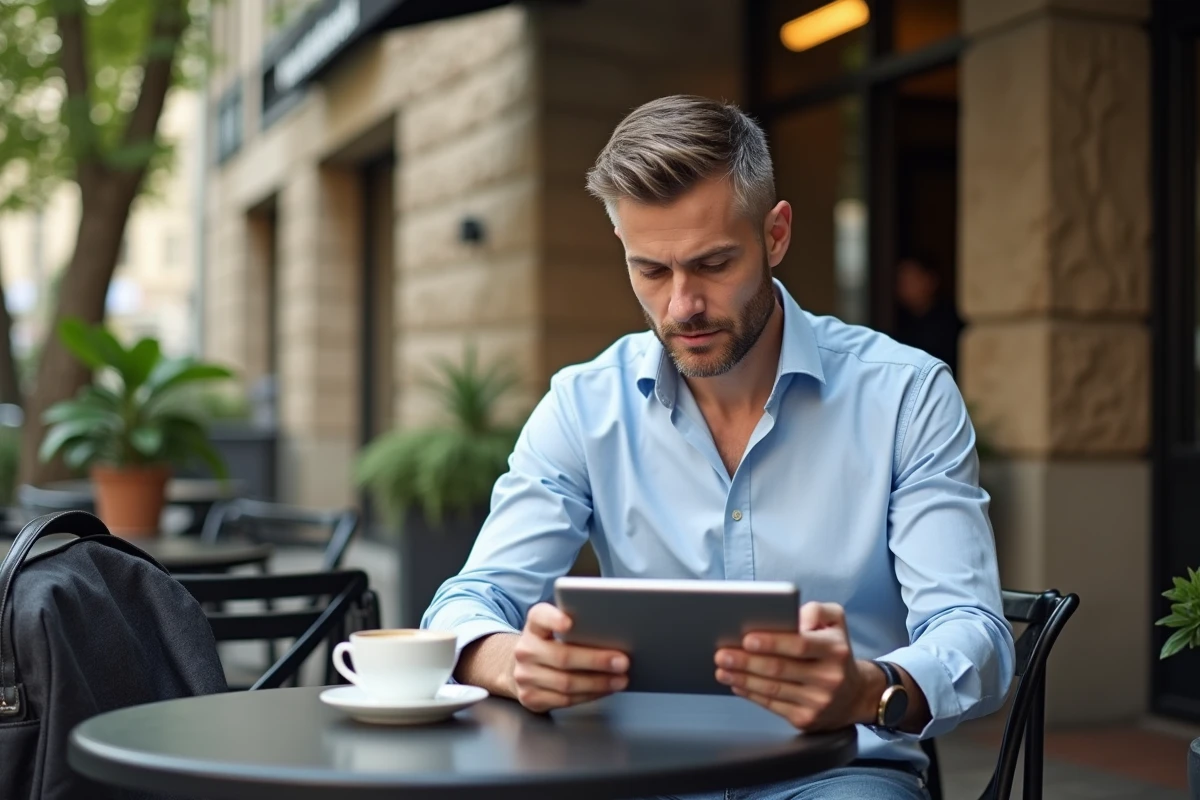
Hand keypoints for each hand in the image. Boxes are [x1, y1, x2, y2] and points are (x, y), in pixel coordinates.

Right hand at [509, 602, 628, 712]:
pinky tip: (605, 690)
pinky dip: (590, 695)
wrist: (523, 670)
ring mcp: (525, 676)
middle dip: (596, 660)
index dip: (553, 619)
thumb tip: (614, 633)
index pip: (539, 616)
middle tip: (622, 661)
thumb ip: (576, 627)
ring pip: (566, 682)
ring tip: (620, 679)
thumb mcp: (555, 630)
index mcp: (534, 627)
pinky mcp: (530, 698)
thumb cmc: (550, 646)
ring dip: (598, 683)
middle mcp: (525, 650)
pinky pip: (565, 700)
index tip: (569, 623)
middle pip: (563, 656)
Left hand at [713, 601, 875, 730]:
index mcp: (834, 650)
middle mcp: (829, 678)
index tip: (747, 639)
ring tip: (722, 669)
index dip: (771, 643)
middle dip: (746, 661)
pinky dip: (751, 694)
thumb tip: (793, 618)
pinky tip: (736, 684)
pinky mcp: (806, 719)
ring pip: (772, 689)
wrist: (855, 694)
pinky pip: (772, 705)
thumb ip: (816, 610)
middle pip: (779, 669)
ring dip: (742, 679)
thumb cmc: (835, 651)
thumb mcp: (835, 621)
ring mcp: (817, 702)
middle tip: (721, 654)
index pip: (800, 645)